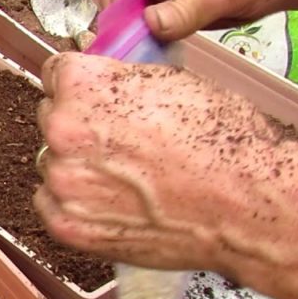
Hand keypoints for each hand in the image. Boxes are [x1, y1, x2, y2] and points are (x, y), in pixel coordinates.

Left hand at [36, 52, 297, 298]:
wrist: (247, 203)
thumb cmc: (222, 140)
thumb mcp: (173, 80)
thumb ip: (121, 79)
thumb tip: (100, 79)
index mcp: (83, 84)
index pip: (55, 73)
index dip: (80, 85)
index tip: (95, 98)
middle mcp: (62, 130)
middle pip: (53, 118)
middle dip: (80, 125)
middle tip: (121, 142)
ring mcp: (62, 181)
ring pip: (54, 162)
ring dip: (78, 166)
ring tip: (126, 177)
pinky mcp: (67, 224)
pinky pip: (50, 203)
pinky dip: (74, 203)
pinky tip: (110, 203)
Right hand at [107, 0, 297, 40]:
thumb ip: (185, 10)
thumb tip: (148, 29)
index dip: (121, 5)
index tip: (127, 35)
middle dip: (127, 22)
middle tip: (134, 51)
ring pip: (136, 12)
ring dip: (139, 34)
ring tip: (145, 55)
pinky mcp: (177, 3)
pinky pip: (154, 23)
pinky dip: (154, 39)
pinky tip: (159, 52)